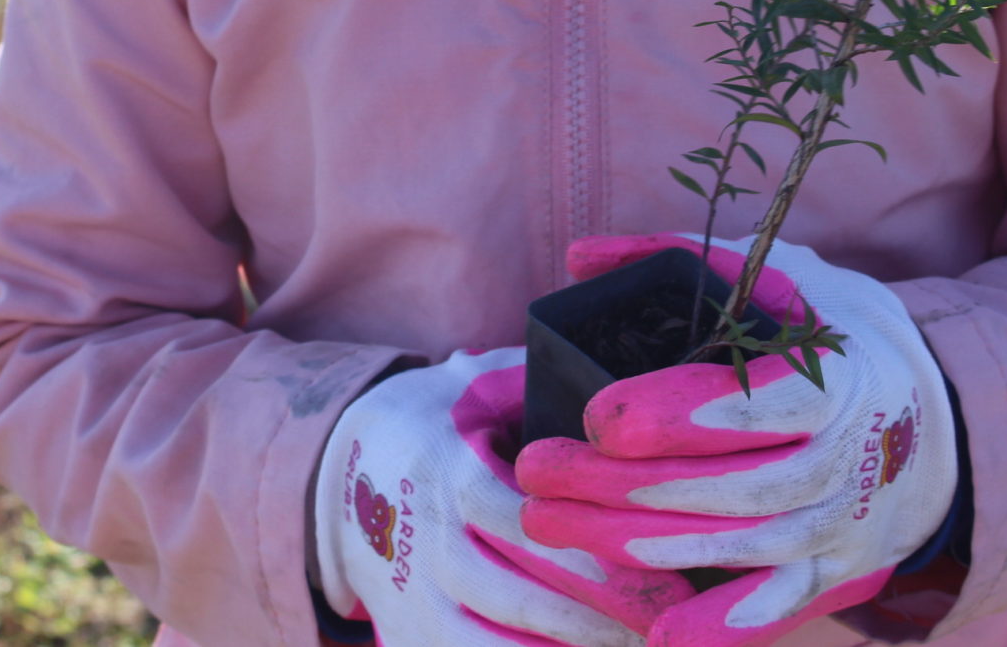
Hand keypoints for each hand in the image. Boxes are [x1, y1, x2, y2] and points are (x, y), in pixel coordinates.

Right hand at [313, 346, 694, 645]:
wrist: (341, 467)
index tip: (665, 577)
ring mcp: (415, 600)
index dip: (596, 560)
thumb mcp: (479, 386)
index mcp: (454, 474)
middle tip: (665, 624)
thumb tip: (626, 395)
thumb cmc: (440, 420)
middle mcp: (432, 543)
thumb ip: (542, 386)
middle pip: (520, 597)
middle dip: (598, 621)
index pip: (529, 525)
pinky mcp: (408, 639)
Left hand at [515, 235, 957, 646]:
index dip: (671, 417)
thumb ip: (677, 259)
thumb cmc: (835, 337)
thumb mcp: (781, 278)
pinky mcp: (836, 572)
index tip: (596, 417)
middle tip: (538, 471)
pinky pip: (777, 607)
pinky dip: (722, 627)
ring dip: (638, 544)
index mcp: (832, 381)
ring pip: (739, 547)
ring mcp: (842, 525)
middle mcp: (845, 460)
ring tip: (551, 523)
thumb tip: (578, 258)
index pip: (748, 408)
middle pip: (728, 486)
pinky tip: (656, 633)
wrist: (943, 418)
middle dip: (622, 485)